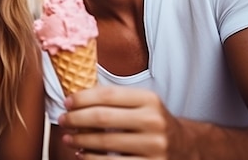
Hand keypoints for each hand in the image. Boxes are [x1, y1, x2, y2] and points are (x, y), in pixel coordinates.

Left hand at [58, 86, 186, 158]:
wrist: (186, 148)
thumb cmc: (153, 122)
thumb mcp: (142, 104)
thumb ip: (115, 99)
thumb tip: (75, 97)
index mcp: (149, 100)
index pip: (107, 95)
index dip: (81, 98)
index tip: (66, 102)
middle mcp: (154, 122)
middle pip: (102, 118)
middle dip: (76, 119)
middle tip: (62, 120)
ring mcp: (154, 147)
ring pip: (104, 143)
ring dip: (79, 140)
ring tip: (68, 138)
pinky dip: (91, 159)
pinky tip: (82, 154)